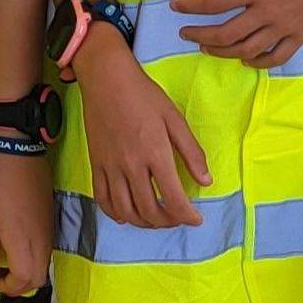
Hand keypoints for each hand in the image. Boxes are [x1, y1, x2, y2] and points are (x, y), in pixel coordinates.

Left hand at [0, 143, 53, 295]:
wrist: (17, 146)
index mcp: (22, 238)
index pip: (26, 279)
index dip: (10, 288)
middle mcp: (40, 237)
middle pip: (39, 278)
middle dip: (21, 285)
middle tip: (1, 277)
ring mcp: (48, 227)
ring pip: (44, 263)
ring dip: (28, 271)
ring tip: (7, 261)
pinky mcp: (50, 217)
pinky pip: (46, 247)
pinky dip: (34, 256)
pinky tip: (17, 243)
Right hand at [76, 46, 209, 228]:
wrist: (107, 79)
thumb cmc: (144, 95)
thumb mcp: (175, 119)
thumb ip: (192, 152)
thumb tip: (206, 181)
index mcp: (156, 154)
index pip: (174, 200)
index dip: (187, 216)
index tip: (196, 219)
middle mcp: (131, 166)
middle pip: (150, 211)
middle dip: (168, 222)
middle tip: (178, 217)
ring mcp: (110, 167)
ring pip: (126, 211)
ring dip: (144, 223)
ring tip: (156, 219)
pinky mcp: (96, 164)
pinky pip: (102, 199)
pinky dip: (115, 213)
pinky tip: (127, 214)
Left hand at [181, 0, 302, 67]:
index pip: (214, 4)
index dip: (190, 7)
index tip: (176, 6)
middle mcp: (267, 12)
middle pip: (225, 34)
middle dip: (199, 35)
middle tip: (185, 33)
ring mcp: (284, 28)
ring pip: (246, 50)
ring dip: (221, 52)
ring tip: (207, 47)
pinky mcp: (300, 36)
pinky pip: (275, 57)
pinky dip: (257, 62)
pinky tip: (245, 59)